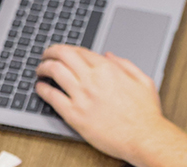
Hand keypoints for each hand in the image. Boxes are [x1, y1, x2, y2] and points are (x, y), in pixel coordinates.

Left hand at [34, 44, 163, 160]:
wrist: (144, 137)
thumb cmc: (146, 113)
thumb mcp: (143, 81)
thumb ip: (125, 64)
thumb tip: (108, 56)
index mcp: (108, 70)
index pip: (80, 51)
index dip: (69, 49)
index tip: (64, 52)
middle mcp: (92, 80)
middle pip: (63, 55)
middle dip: (51, 52)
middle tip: (46, 55)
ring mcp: (81, 97)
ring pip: (54, 72)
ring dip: (43, 67)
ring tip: (40, 70)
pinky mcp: (74, 115)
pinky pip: (51, 97)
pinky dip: (42, 89)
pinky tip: (40, 88)